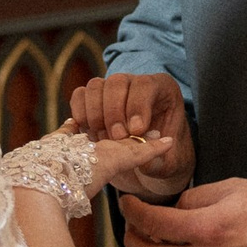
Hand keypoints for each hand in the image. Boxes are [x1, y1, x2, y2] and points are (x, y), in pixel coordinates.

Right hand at [67, 72, 193, 196]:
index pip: (145, 85)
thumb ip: (160, 162)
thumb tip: (153, 154)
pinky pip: (79, 96)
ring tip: (104, 140)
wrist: (143, 162)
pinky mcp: (91, 100)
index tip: (136, 131)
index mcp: (163, 90)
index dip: (138, 106)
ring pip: (95, 86)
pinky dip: (81, 115)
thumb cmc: (160, 159)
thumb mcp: (167, 165)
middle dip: (114, 112)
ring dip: (96, 115)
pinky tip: (91, 136)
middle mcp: (134, 83)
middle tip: (117, 138)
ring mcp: (110, 89)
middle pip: (117, 82)